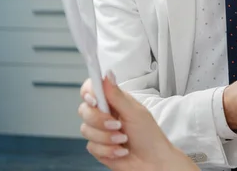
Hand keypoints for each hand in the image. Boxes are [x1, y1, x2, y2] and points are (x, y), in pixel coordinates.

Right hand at [78, 72, 196, 170]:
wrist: (152, 162)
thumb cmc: (149, 135)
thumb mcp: (135, 112)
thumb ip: (117, 95)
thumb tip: (107, 74)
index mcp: (114, 100)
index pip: (92, 89)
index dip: (88, 92)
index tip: (94, 100)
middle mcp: (105, 114)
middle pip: (84, 110)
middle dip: (100, 120)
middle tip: (117, 125)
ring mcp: (100, 131)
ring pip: (86, 130)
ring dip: (107, 137)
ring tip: (123, 140)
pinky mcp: (98, 147)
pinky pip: (91, 146)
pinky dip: (108, 150)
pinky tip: (120, 150)